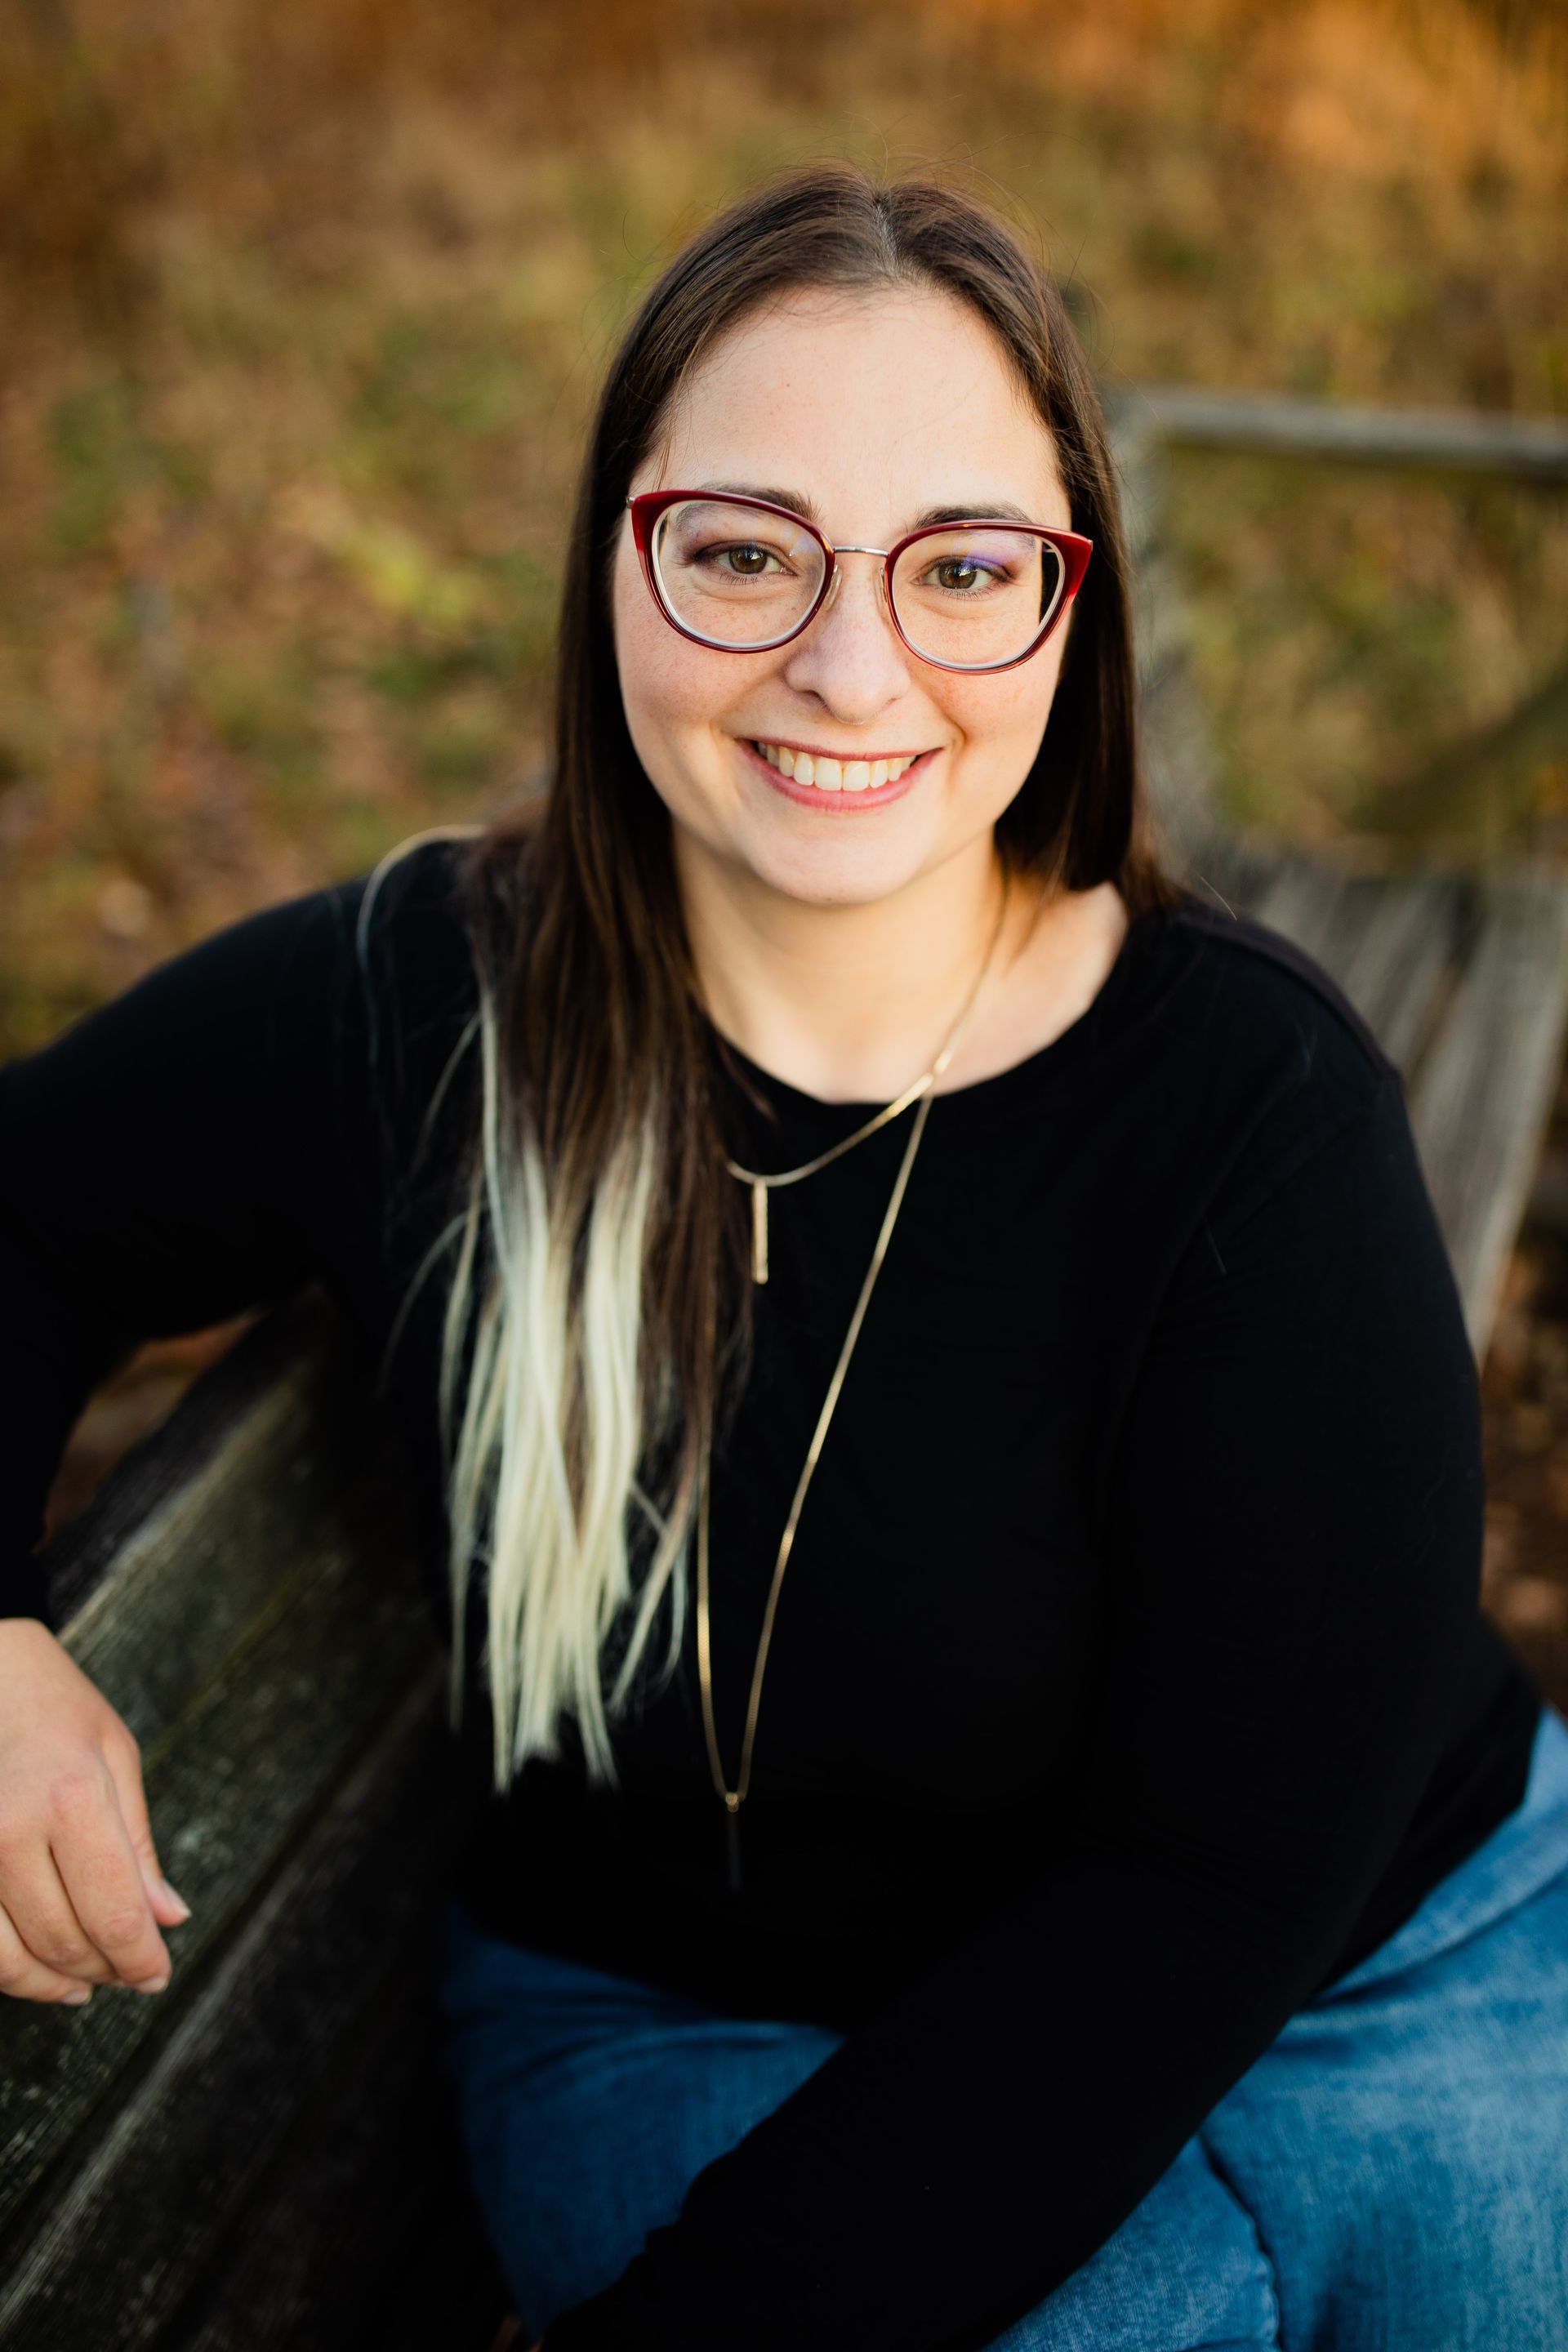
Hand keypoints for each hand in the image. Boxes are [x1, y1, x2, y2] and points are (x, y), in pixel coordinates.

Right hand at [0, 1617, 190, 2004]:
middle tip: (128, 1974)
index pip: (114, 1915)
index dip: (140, 1960)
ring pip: (9, 1958)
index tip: (157, 1976)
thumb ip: (138, 1847)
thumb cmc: (54, 1707)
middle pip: (64, 1942)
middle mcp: (10, 1832)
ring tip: (82, 1984)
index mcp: (72, 1800)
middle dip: (104, 1971)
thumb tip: (167, 1919)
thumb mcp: (115, 1758)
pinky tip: (34, 1964)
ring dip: (51, 1982)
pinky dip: (7, 1966)